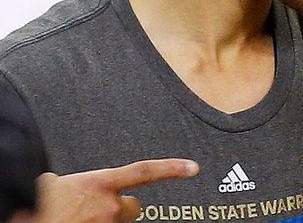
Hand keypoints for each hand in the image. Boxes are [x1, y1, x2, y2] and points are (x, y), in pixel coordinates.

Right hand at [33, 158, 198, 222]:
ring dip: (104, 221)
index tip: (193, 168)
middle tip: (95, 209)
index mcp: (99, 183)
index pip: (145, 171)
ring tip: (77, 218)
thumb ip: (79, 182)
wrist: (25, 219)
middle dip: (120, 208)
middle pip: (133, 207)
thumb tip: (73, 184)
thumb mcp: (56, 184)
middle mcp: (109, 206)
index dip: (172, 168)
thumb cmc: (35, 205)